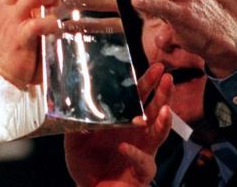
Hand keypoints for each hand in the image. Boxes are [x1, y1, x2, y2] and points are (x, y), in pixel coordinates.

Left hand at [64, 63, 173, 186]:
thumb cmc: (87, 166)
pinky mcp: (142, 170)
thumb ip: (74, 124)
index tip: (151, 66)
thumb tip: (71, 104)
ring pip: (159, 133)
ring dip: (162, 120)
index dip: (144, 82)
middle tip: (166, 76)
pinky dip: (133, 153)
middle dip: (162, 92)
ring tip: (164, 108)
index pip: (137, 98)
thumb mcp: (74, 141)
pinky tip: (124, 146)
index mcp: (124, 122)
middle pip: (154, 109)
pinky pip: (142, 160)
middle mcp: (138, 134)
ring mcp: (143, 151)